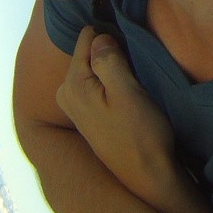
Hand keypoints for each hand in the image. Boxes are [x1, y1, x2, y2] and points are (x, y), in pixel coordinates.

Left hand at [56, 27, 201, 212]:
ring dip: (114, 69)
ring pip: (95, 68)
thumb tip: (99, 36)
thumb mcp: (128, 91)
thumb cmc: (141, 133)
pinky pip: (97, 83)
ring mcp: (75, 106)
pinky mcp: (87, 115)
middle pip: (89, 53)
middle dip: (111, 53)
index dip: (111, 36)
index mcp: (73, 84)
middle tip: (135, 67)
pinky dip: (112, 82)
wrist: (147, 177)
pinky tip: (128, 96)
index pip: (87, 37)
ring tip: (135, 81)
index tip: (130, 48)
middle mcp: (66, 93)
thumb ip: (109, 60)